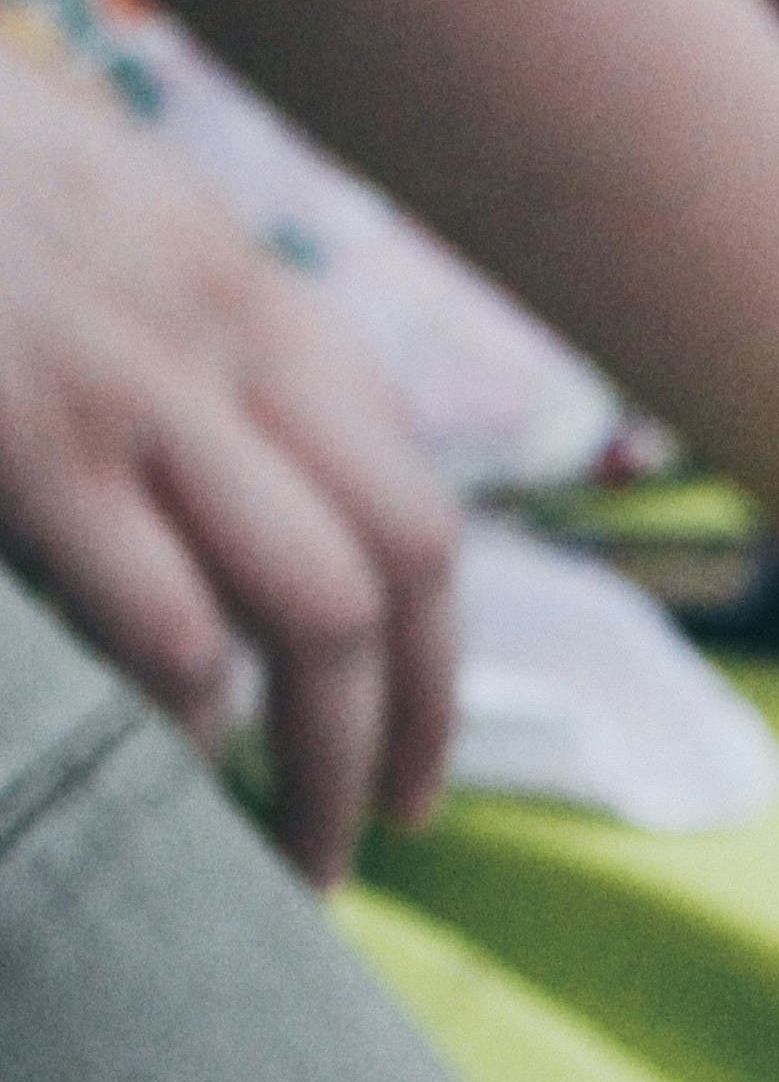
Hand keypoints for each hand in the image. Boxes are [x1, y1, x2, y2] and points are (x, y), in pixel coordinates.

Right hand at [0, 38, 460, 884]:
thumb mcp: (70, 217)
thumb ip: (165, 341)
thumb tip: (242, 504)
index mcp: (239, 286)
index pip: (414, 500)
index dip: (434, 660)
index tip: (416, 773)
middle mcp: (216, 330)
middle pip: (397, 572)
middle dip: (400, 735)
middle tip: (357, 851)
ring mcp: (121, 383)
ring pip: (313, 616)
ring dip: (314, 766)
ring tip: (278, 863)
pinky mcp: (24, 436)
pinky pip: (167, 626)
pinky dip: (177, 724)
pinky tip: (149, 777)